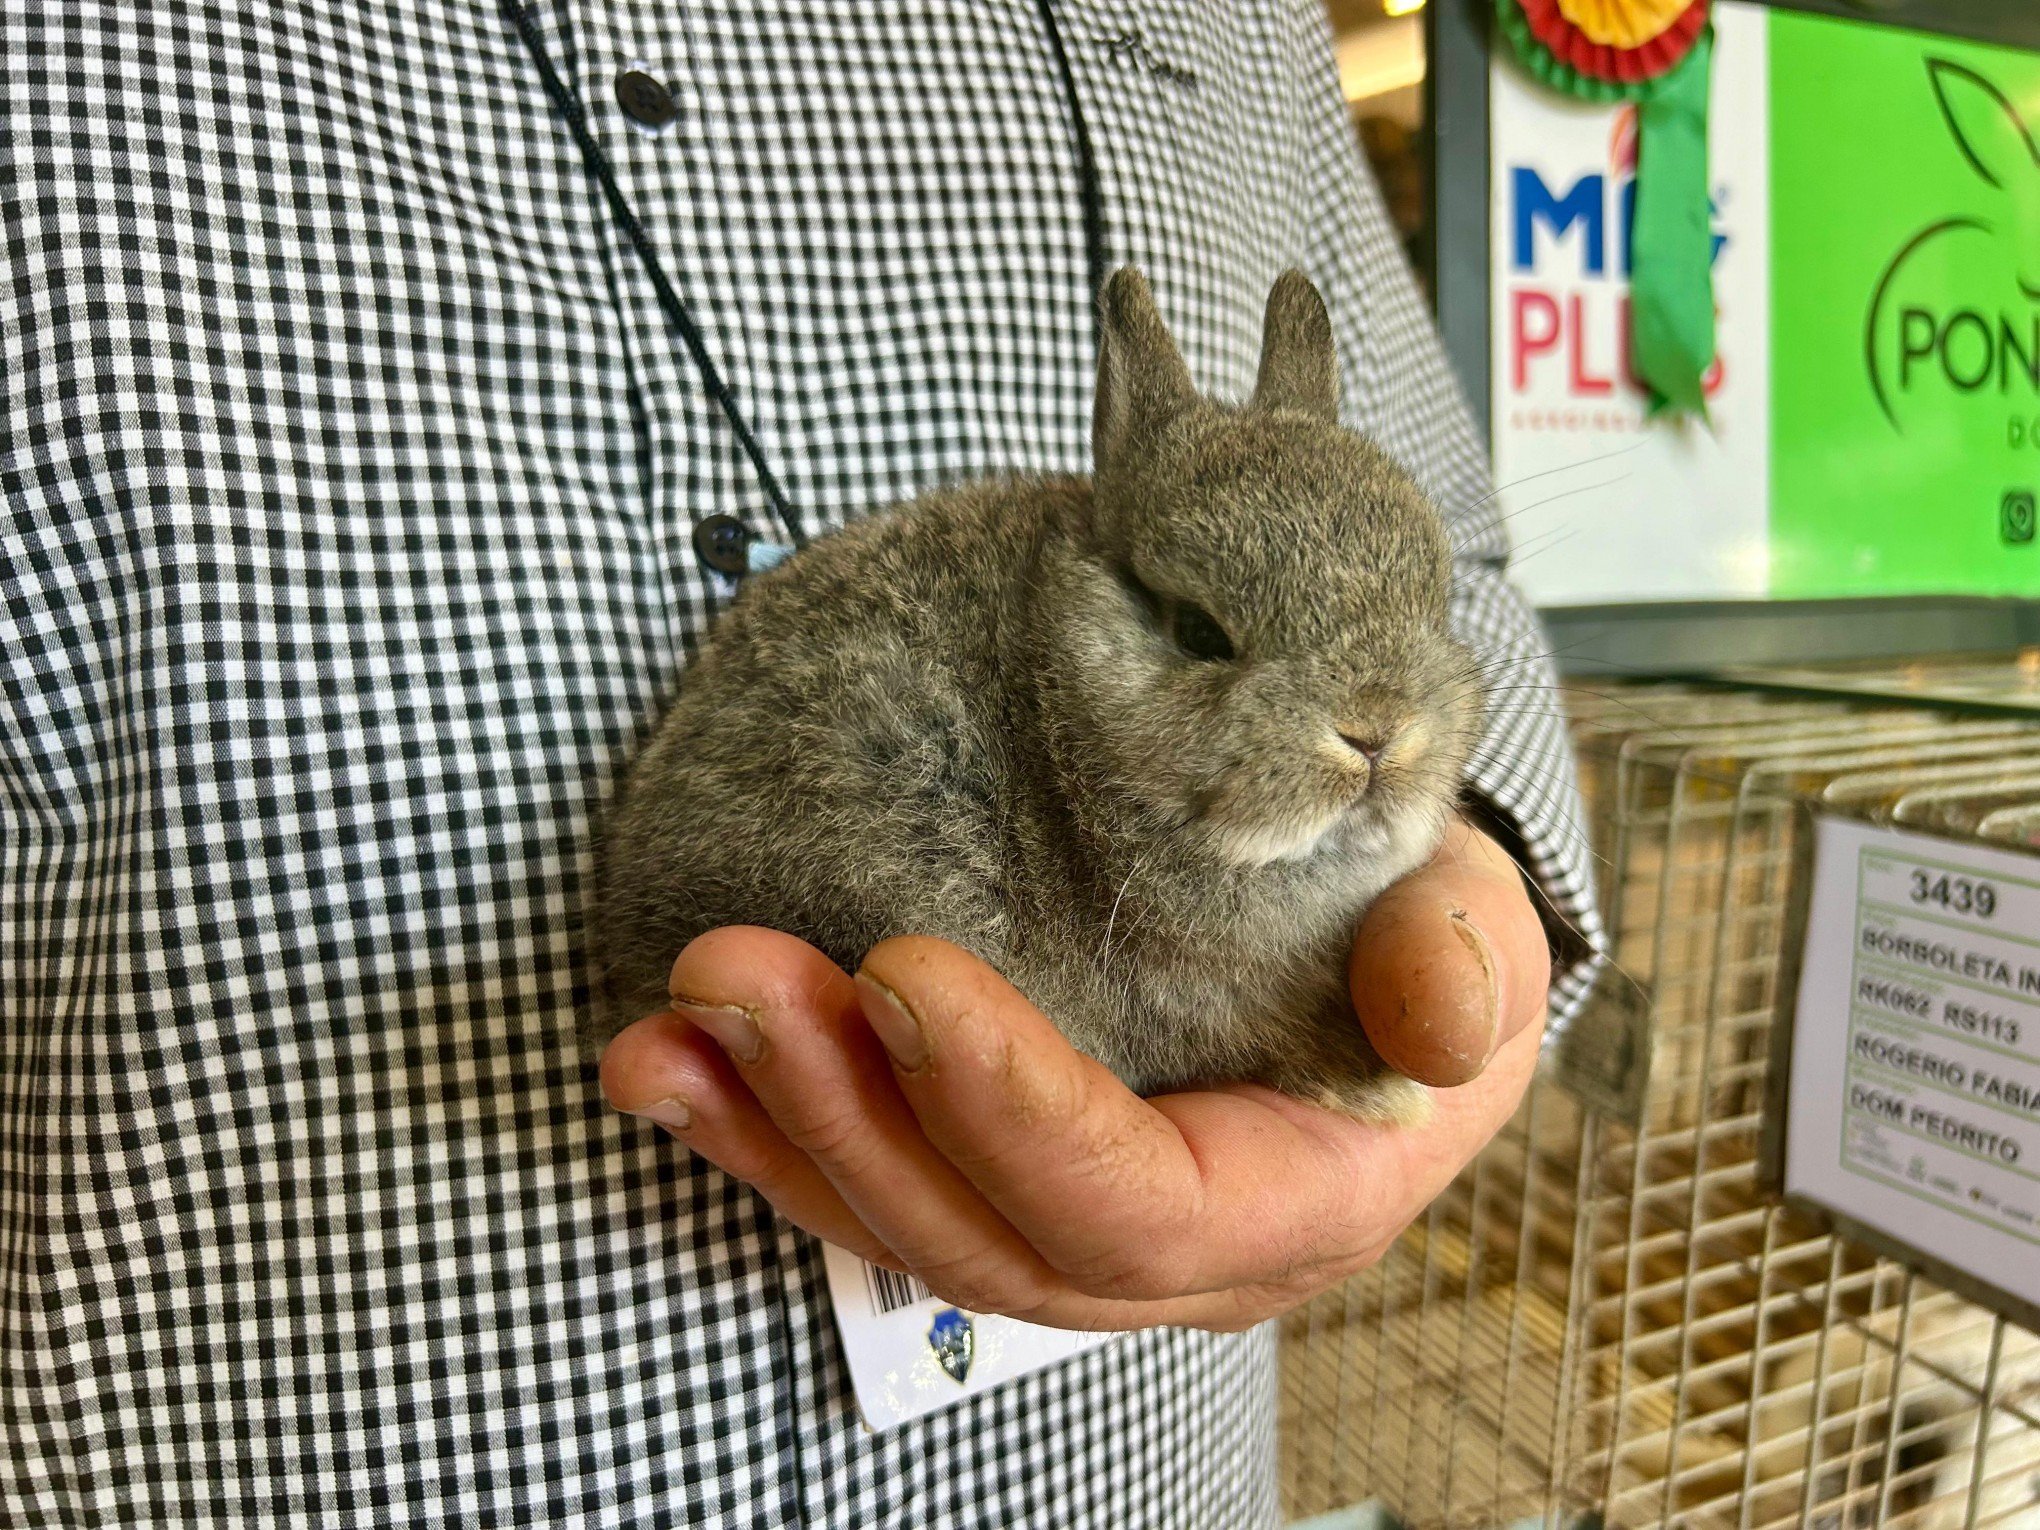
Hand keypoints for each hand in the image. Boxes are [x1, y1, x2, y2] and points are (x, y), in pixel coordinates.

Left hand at [599, 818, 1549, 1330]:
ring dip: (770, 1129)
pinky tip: (666, 1067)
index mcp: (1293, 1199)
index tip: (903, 975)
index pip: (1136, 1204)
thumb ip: (1461, 966)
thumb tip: (1439, 1012)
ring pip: (903, 1226)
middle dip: (844, 1113)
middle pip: (985, 1233)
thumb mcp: (1475, 926)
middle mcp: (1170, 1252)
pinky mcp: (999, 1184)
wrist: (1368, 948)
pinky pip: (869, 1188)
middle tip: (731, 975)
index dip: (1012, 1109)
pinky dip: (760, 1131)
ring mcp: (1073, 1230)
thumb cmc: (1417, 931)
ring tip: (662, 1030)